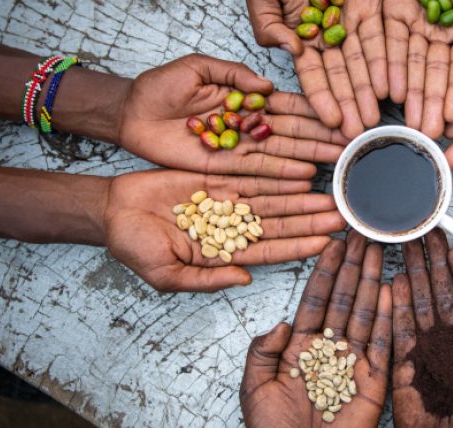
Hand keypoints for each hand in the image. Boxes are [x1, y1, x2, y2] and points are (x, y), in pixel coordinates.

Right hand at [104, 169, 345, 291]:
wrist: (111, 210)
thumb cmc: (133, 247)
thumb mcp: (166, 274)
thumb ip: (207, 278)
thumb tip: (244, 279)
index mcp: (224, 254)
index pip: (271, 252)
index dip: (299, 247)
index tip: (327, 242)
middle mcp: (232, 228)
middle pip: (281, 224)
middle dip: (311, 220)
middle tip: (341, 213)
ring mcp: (227, 202)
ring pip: (273, 199)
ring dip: (302, 197)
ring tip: (329, 193)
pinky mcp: (217, 178)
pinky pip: (252, 175)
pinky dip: (276, 174)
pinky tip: (300, 172)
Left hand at [119, 54, 347, 177]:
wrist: (131, 113)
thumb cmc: (160, 86)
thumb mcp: (198, 68)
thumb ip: (234, 75)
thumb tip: (268, 86)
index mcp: (246, 98)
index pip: (288, 106)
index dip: (315, 112)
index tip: (340, 116)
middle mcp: (248, 125)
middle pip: (292, 133)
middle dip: (321, 139)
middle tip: (350, 146)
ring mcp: (238, 148)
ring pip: (281, 154)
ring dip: (310, 159)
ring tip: (337, 163)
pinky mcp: (224, 167)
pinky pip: (257, 172)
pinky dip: (281, 176)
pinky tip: (305, 178)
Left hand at [240, 231, 391, 426]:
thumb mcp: (254, 388)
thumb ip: (262, 351)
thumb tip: (281, 323)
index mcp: (300, 348)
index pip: (315, 299)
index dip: (324, 271)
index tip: (332, 243)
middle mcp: (329, 349)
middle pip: (343, 298)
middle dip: (352, 266)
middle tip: (360, 235)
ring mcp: (354, 362)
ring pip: (364, 311)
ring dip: (371, 280)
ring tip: (377, 250)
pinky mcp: (375, 380)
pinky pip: (383, 342)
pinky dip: (388, 315)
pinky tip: (391, 288)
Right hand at [246, 0, 386, 139]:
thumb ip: (268, 25)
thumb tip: (292, 53)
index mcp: (301, 35)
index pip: (313, 74)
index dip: (323, 98)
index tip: (332, 122)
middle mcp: (329, 35)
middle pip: (342, 75)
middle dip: (350, 104)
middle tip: (359, 133)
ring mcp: (353, 22)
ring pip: (364, 62)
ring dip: (370, 91)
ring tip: (376, 118)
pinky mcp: (375, 6)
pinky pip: (383, 37)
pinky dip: (388, 61)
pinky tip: (392, 86)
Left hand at [383, 0, 452, 138]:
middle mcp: (438, 34)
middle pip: (433, 74)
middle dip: (430, 103)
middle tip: (427, 132)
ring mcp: (413, 25)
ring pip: (409, 64)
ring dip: (409, 93)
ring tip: (408, 121)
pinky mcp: (389, 13)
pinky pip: (387, 43)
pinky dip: (388, 66)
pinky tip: (390, 90)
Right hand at [392, 229, 452, 426]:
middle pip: (441, 293)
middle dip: (434, 262)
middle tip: (426, 232)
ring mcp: (427, 351)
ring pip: (418, 304)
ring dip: (413, 275)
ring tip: (407, 246)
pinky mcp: (404, 365)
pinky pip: (398, 329)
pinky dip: (395, 305)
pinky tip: (394, 281)